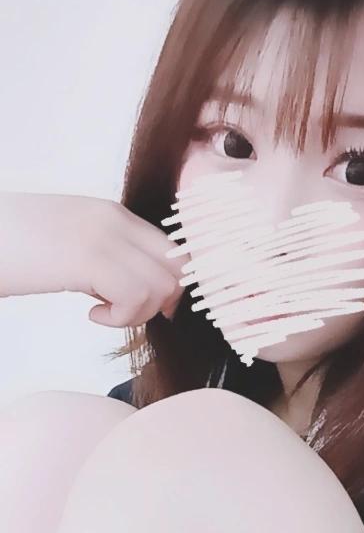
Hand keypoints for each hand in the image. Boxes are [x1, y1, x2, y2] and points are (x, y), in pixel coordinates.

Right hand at [0, 192, 185, 326]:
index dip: (168, 286)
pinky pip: (137, 296)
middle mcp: (114, 218)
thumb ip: (106, 260)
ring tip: (101, 311)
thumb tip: (136, 293)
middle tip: (124, 311)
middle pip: (178, 267)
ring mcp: (103, 236)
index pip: (173, 250)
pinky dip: (120, 318)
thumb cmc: (11, 251)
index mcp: (111, 214)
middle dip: (160, 301)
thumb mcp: (68, 248)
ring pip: (163, 286)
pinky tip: (90, 314)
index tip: (143, 305)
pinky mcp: (88, 257)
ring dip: (137, 313)